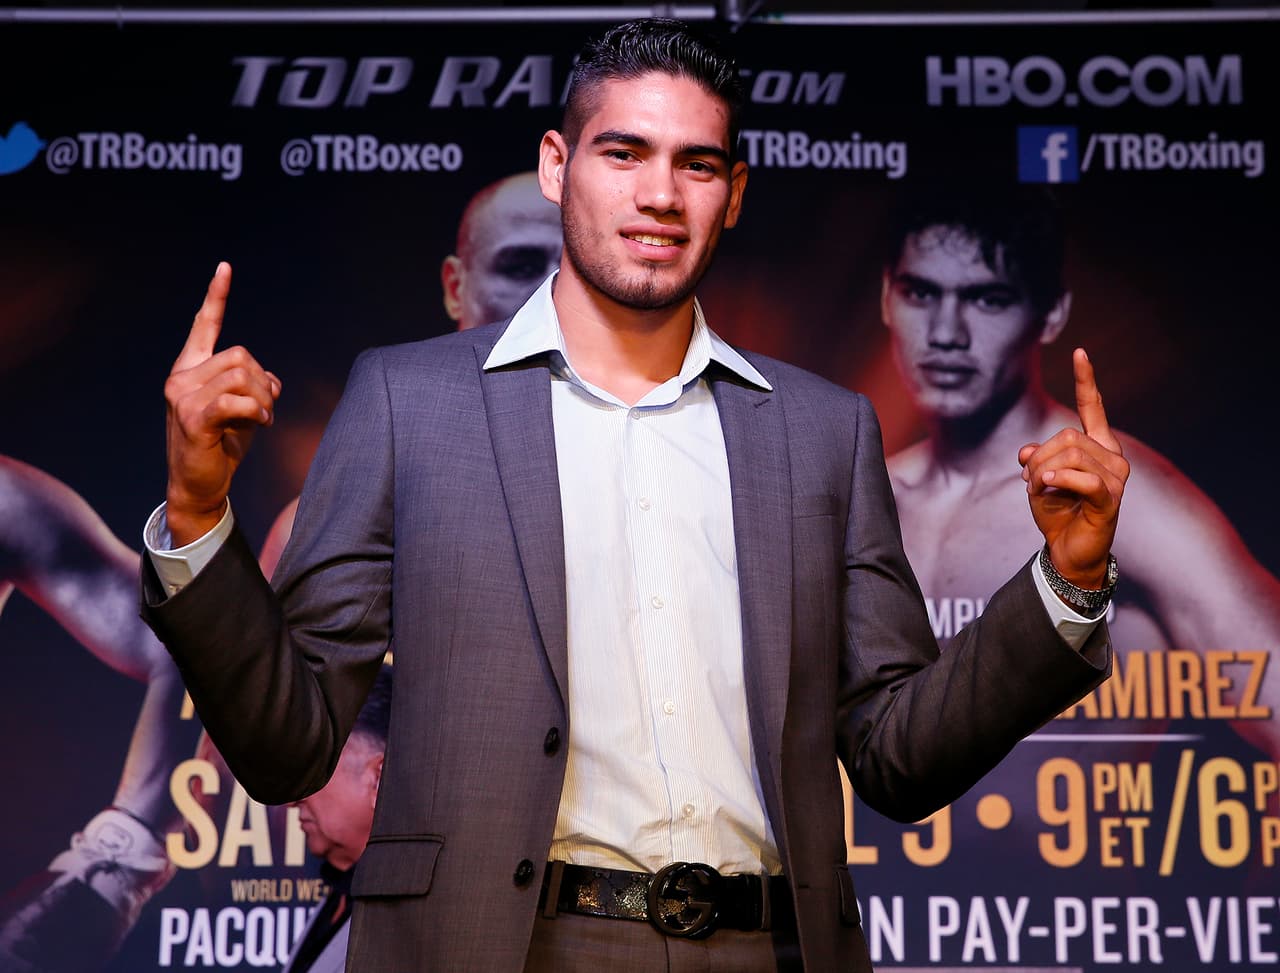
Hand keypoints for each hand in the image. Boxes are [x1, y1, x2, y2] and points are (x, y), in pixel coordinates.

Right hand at [164, 263, 279, 545]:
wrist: (198, 485)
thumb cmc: (220, 446)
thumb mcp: (241, 410)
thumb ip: (252, 387)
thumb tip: (272, 381)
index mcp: (190, 370)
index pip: (204, 326)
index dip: (216, 297)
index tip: (225, 267)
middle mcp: (181, 378)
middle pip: (240, 355)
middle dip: (264, 381)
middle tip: (266, 408)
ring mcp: (183, 398)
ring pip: (241, 375)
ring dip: (263, 398)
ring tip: (262, 419)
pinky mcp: (193, 419)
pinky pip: (236, 401)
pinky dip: (257, 411)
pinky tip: (261, 424)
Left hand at [1018, 348, 1128, 588]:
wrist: (1068, 551)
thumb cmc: (1058, 512)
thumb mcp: (1038, 480)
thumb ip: (1035, 458)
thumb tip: (1027, 451)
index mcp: (1097, 446)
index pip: (1092, 407)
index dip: (1086, 380)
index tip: (1080, 351)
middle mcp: (1112, 456)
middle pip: (1066, 436)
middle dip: (1038, 456)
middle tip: (1029, 479)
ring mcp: (1116, 478)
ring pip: (1071, 455)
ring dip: (1043, 472)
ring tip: (1039, 490)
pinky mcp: (1110, 500)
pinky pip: (1086, 479)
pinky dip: (1062, 480)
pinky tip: (1047, 484)